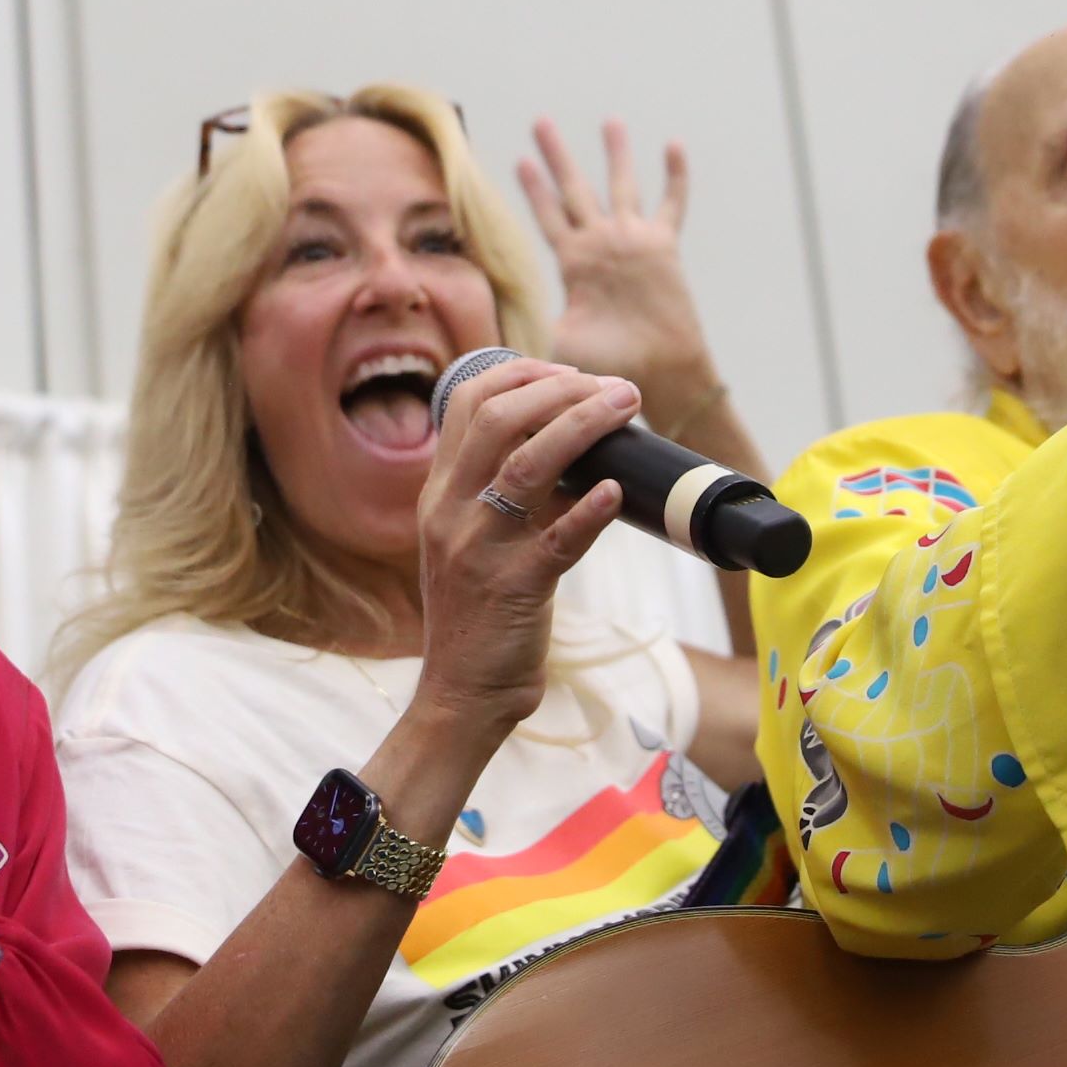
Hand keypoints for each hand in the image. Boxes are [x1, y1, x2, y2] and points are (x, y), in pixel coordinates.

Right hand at [407, 355, 635, 747]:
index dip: (522, 373)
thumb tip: (571, 443)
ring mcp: (478, 549)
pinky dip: (591, 510)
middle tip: (614, 389)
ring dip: (583, 426)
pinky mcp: (513, 589)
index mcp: (439, 492)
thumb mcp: (472, 539)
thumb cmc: (480, 613)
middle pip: (498, 417)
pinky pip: (557, 539)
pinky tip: (618, 491)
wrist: (462, 693)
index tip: (570, 373)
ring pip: (527, 464)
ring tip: (627, 408)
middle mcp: (449, 511)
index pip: (467, 402)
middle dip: (560, 388)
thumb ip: (503, 492)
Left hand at [520, 119, 723, 432]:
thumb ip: (528, 336)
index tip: (519, 160)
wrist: (658, 372)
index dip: (534, 189)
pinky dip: (674, 176)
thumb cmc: (610, 365)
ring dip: (616, 153)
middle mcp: (601, 244)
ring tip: (610, 121)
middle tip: (540, 120)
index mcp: (574, 263)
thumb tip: (485, 352)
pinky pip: (671, 204)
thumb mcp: (559, 345)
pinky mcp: (663, 246)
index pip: (549, 216)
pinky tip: (673, 145)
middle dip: (557, 155)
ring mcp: (633, 241)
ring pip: (622, 185)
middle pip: (575, 188)